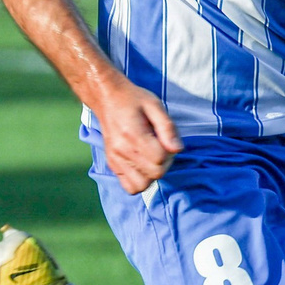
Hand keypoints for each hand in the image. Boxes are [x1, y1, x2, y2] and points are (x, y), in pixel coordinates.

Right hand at [89, 77, 181, 192]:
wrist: (106, 98)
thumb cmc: (132, 99)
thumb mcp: (155, 105)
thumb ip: (168, 128)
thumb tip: (177, 149)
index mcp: (134, 135)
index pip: (160, 160)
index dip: (170, 153)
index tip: (167, 142)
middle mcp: (122, 150)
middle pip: (154, 174)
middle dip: (164, 164)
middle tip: (161, 148)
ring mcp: (115, 159)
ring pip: (142, 185)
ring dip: (152, 175)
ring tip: (152, 158)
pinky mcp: (112, 164)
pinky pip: (129, 186)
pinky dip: (140, 181)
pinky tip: (143, 165)